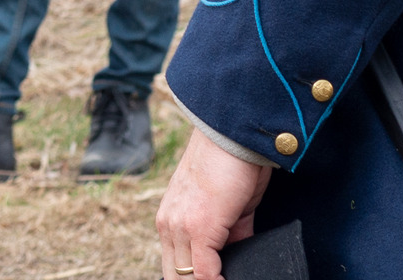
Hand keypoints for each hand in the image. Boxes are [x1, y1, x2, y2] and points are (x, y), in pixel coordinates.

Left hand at [158, 129, 268, 278]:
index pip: (174, 268)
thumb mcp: (225, 208)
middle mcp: (168, 225)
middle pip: (175, 276)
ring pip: (185, 278)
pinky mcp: (198, 227)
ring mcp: (181, 227)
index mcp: (170, 220)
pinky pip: (205, 272)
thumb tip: (234, 258)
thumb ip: (226, 235)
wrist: (232, 136)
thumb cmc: (232, 166)